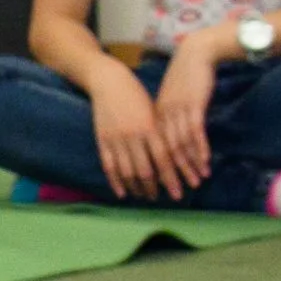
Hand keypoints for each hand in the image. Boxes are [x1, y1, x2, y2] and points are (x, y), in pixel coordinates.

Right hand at [87, 63, 182, 201]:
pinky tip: (122, 192)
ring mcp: (116, 138)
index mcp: (150, 127)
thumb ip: (160, 135)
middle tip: (160, 199)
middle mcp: (133, 135)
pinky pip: (109, 166)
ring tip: (143, 197)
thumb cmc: (136, 95)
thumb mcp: (152, 112)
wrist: (108, 81)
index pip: (163, 160)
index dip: (171, 179)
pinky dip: (115, 181)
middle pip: (145, 170)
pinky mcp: (102, 139)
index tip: (178, 193)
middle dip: (154, 188)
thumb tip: (172, 159)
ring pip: (127, 171)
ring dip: (136, 188)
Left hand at [152, 40, 217, 187]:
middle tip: (178, 193)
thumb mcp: (171, 99)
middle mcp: (163, 115)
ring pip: (180, 144)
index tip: (161, 186)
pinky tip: (205, 163)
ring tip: (196, 182)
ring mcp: (177, 110)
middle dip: (173, 174)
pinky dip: (200, 150)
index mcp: (155, 115)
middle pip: (165, 151)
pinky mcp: (193, 105)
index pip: (153, 148)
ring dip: (189, 165)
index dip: (157, 168)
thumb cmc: (184, 77)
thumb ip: (169, 118)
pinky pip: (195, 132)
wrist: (195, 53)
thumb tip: (169, 138)